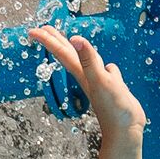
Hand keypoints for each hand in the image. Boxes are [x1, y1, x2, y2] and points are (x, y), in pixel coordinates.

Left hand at [36, 26, 143, 140]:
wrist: (126, 130)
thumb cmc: (113, 108)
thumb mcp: (100, 80)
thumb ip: (88, 60)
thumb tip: (75, 39)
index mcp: (82, 73)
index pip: (62, 52)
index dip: (48, 40)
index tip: (34, 31)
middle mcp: (88, 76)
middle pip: (69, 54)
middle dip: (57, 40)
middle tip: (44, 29)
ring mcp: (100, 82)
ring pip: (86, 61)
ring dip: (77, 50)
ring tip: (72, 42)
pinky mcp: (112, 86)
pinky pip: (105, 70)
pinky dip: (102, 66)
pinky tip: (106, 65)